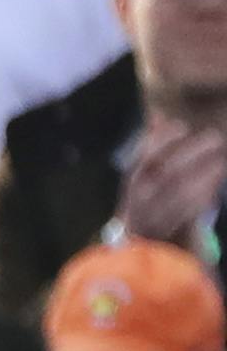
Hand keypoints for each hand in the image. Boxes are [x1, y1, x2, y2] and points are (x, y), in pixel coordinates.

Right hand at [115, 117, 226, 246]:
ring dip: (205, 175)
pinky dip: (203, 197)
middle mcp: (140, 195)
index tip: (183, 126)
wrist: (139, 236)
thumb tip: (159, 114)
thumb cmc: (145, 194)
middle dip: (193, 153)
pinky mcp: (170, 229)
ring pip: (181, 192)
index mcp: (133, 177)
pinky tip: (215, 185)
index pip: (144, 154)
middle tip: (215, 138)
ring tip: (221, 161)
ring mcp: (154, 213)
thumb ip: (151, 143)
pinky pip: (189, 212)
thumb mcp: (143, 170)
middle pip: (168, 170)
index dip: (163, 139)